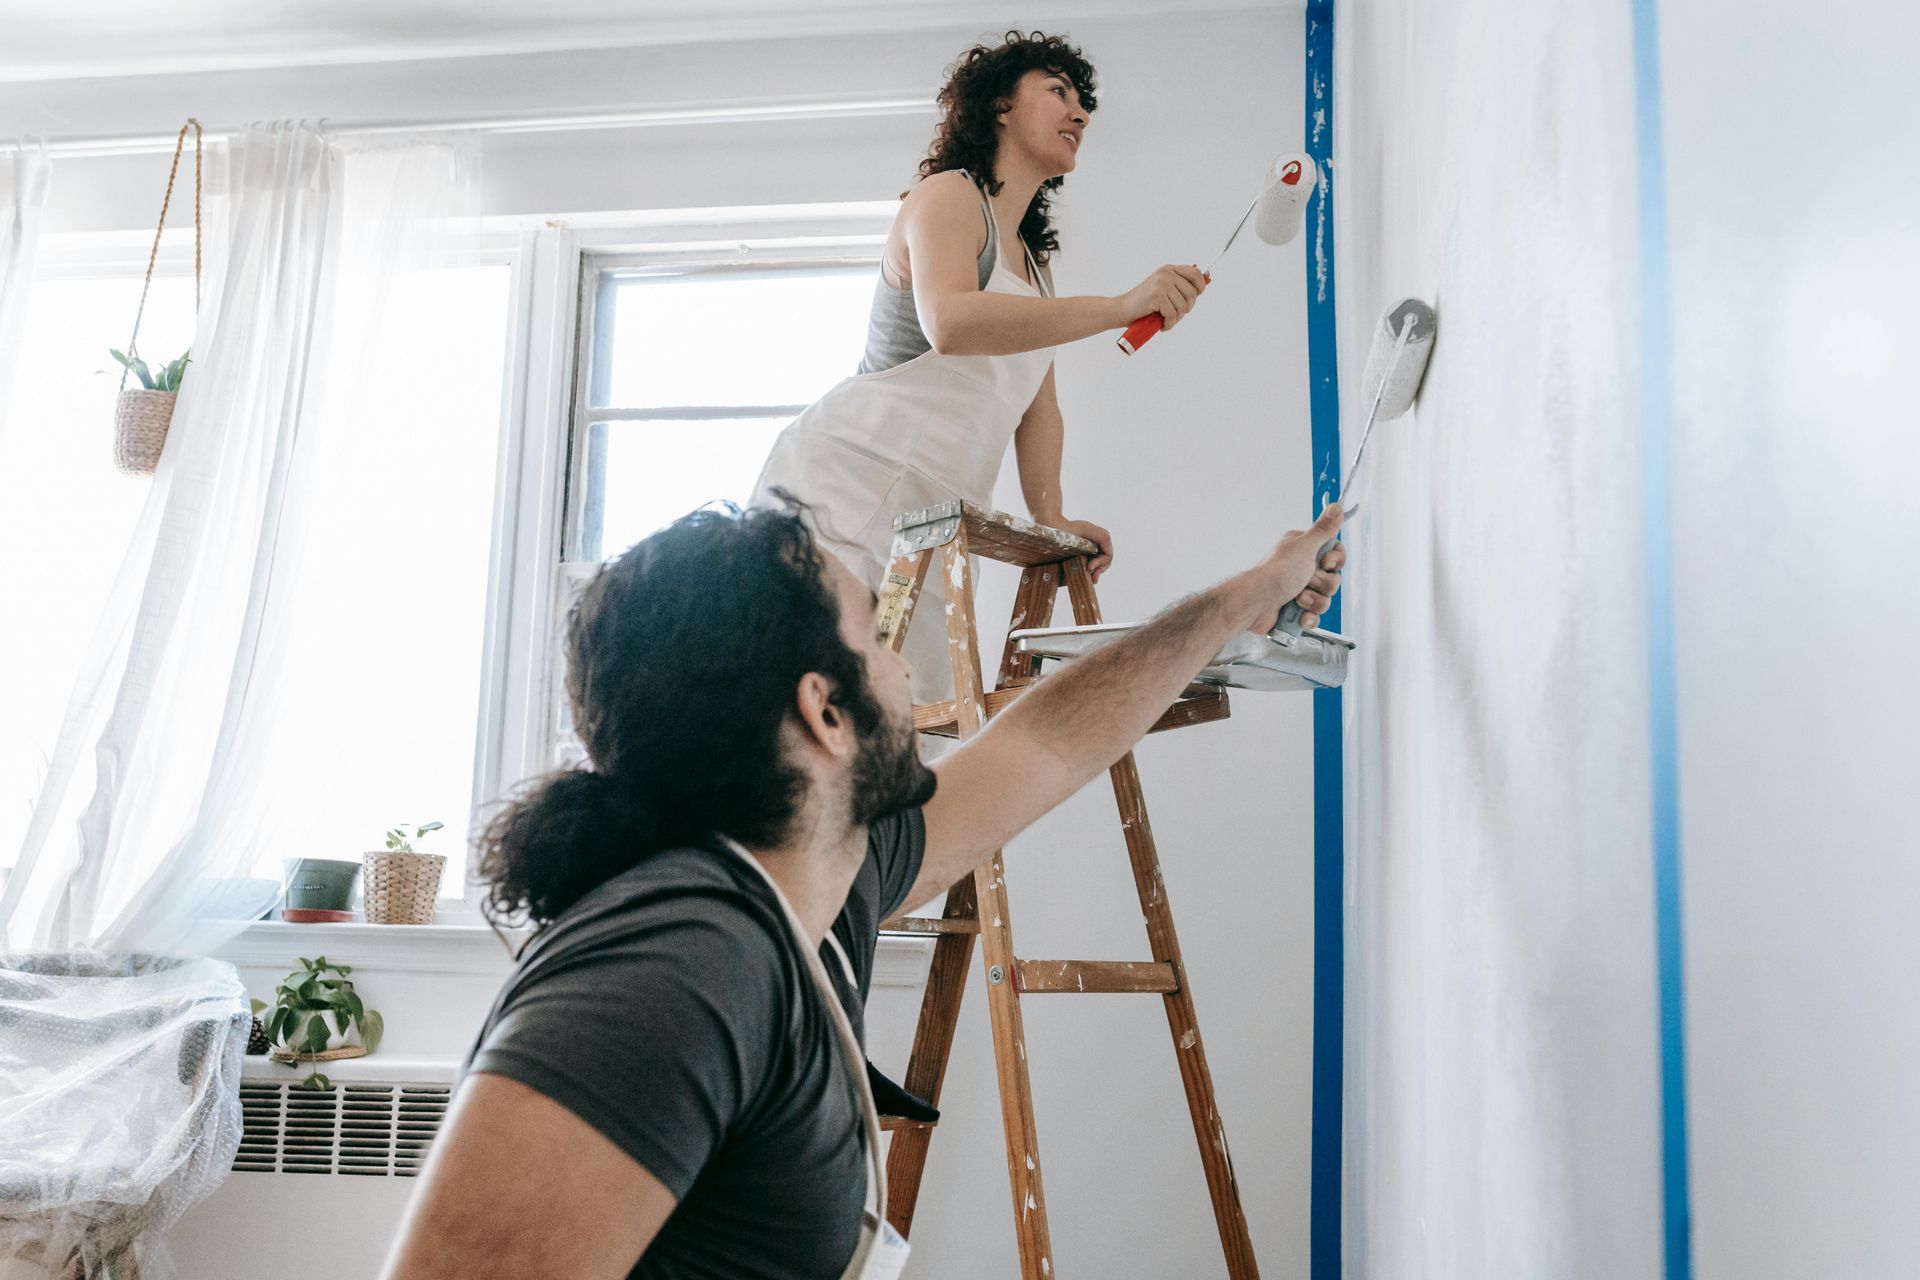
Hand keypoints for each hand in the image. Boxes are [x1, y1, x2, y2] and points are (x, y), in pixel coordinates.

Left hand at [1053, 517, 1113, 581]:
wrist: (1049, 528)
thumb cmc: (1065, 529)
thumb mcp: (1085, 529)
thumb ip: (1102, 536)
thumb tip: (1109, 552)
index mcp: (1098, 536)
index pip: (1108, 554)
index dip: (1101, 562)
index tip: (1089, 567)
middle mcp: (1095, 542)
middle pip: (1105, 559)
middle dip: (1100, 569)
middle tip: (1093, 578)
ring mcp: (1089, 547)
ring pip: (1099, 562)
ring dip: (1097, 571)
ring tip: (1091, 579)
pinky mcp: (1082, 552)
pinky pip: (1091, 562)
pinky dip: (1091, 569)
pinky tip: (1087, 575)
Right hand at [1116, 264, 1208, 330]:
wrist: (1122, 310)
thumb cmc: (1144, 304)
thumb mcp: (1163, 289)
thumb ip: (1179, 285)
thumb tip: (1204, 281)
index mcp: (1169, 269)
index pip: (1196, 274)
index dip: (1200, 287)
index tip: (1194, 298)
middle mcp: (1166, 274)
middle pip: (1192, 294)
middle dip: (1187, 309)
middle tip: (1176, 315)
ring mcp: (1162, 284)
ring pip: (1183, 307)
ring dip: (1176, 319)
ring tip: (1166, 320)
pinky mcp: (1157, 296)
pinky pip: (1173, 314)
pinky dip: (1169, 324)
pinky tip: (1162, 325)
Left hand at [1237, 503, 1345, 632]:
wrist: (1256, 603)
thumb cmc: (1277, 573)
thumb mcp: (1305, 546)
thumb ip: (1323, 529)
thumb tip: (1336, 507)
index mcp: (1304, 549)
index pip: (1335, 554)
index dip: (1335, 561)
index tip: (1325, 563)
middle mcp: (1302, 568)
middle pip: (1333, 579)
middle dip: (1322, 584)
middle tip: (1306, 580)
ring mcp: (1299, 590)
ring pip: (1326, 599)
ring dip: (1313, 601)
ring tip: (1297, 598)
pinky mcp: (1295, 611)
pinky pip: (1315, 617)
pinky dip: (1308, 618)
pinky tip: (1299, 616)